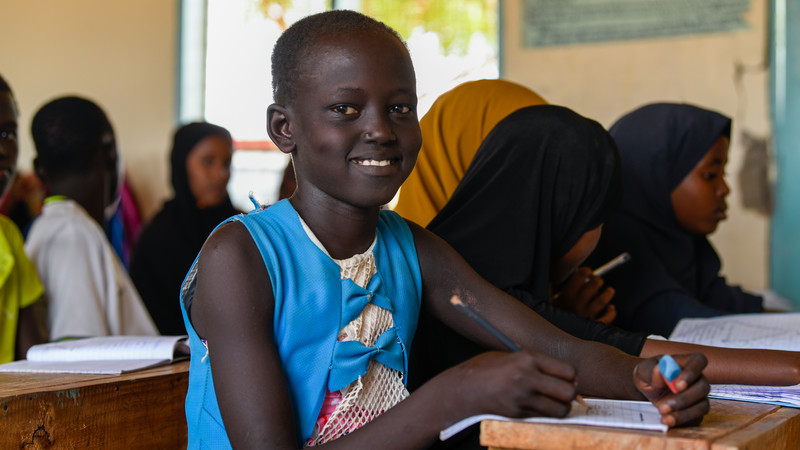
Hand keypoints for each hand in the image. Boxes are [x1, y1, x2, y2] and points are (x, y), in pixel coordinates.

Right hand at [437, 350, 578, 419]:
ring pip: (560, 410)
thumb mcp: (510, 356)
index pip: (568, 370)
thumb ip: (535, 363)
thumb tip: (564, 376)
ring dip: (559, 408)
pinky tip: (534, 407)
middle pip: (569, 392)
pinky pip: (543, 417)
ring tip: (550, 402)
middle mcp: (527, 378)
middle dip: (570, 394)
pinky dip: (544, 414)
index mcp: (527, 358)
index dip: (571, 376)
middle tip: (562, 393)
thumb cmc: (485, 370)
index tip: (567, 379)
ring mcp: (522, 398)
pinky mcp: (517, 414)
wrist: (461, 389)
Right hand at [553, 267, 616, 323]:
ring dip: (608, 293)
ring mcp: (587, 316)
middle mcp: (578, 304)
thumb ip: (550, 289)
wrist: (552, 342)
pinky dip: (612, 311)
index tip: (587, 271)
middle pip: (594, 285)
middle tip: (598, 280)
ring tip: (609, 290)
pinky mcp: (594, 326)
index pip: (580, 276)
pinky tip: (611, 308)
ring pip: (603, 300)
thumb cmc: (550, 320)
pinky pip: (608, 317)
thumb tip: (554, 275)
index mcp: (566, 297)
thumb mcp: (548, 303)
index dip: (585, 271)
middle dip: (598, 280)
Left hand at [634, 353, 709, 426]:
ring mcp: (699, 395)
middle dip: (684, 398)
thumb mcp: (644, 370)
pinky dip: (681, 420)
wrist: (648, 389)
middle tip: (664, 405)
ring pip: (702, 405)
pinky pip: (696, 417)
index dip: (692, 372)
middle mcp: (697, 378)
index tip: (678, 385)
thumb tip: (659, 370)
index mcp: (686, 362)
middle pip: (703, 387)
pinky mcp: (697, 410)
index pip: (698, 361)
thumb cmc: (649, 375)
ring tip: (663, 414)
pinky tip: (667, 420)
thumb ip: (651, 370)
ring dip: (683, 412)